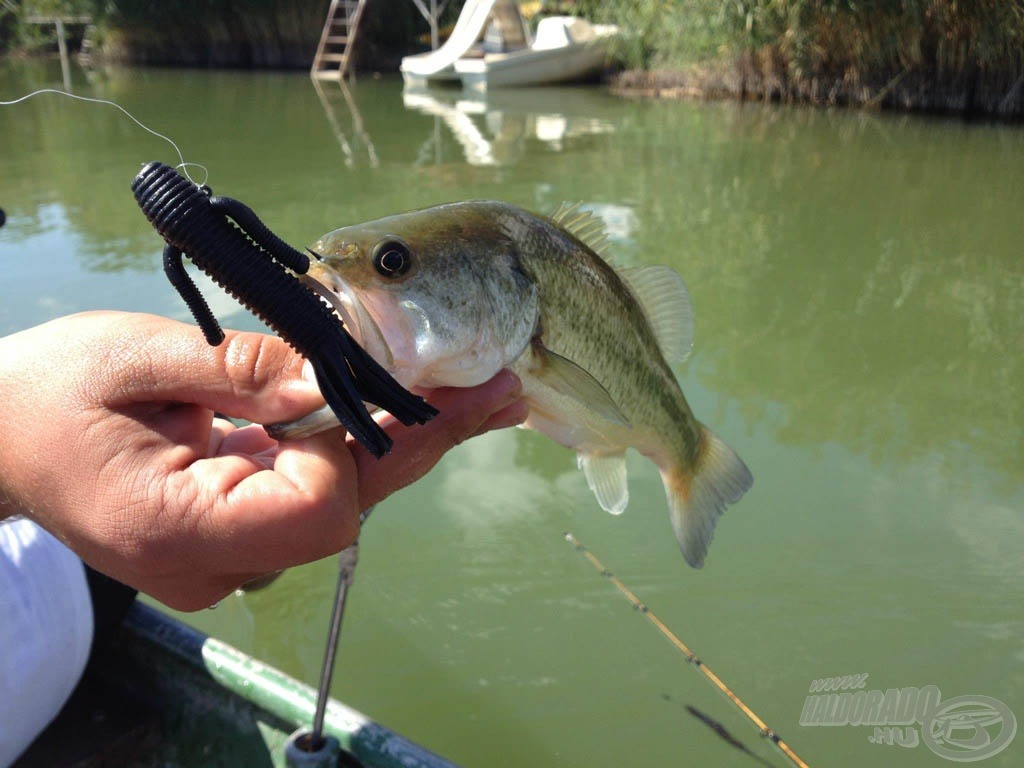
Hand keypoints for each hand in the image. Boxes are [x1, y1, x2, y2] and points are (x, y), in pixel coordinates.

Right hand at [0, 312, 525, 609]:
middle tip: (499, 393)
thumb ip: (237, 369)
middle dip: (422, 442)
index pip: (317, 508)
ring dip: (406, 440)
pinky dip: (363, 444)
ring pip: (342, 497)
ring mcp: (229, 555)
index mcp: (179, 529)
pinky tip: (412, 408)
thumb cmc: (49, 394)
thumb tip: (328, 372)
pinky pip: (316, 488)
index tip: (395, 383)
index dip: (358, 447)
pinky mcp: (239, 528)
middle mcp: (214, 562)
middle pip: (347, 507)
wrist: (4, 435)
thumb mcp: (135, 358)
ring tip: (478, 393)